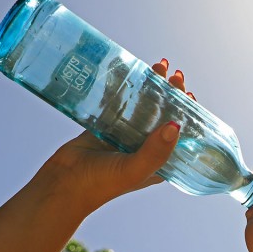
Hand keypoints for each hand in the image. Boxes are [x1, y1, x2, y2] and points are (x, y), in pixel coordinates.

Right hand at [37, 58, 194, 214]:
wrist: (62, 184)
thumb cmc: (100, 184)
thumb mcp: (134, 170)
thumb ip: (155, 151)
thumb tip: (176, 126)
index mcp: (158, 162)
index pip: (180, 135)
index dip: (188, 114)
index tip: (189, 94)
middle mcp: (145, 148)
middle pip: (164, 116)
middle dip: (171, 95)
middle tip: (175, 75)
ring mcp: (125, 136)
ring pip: (143, 107)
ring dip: (152, 88)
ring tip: (158, 67)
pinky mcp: (106, 127)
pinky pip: (120, 104)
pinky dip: (126, 89)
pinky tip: (131, 72)